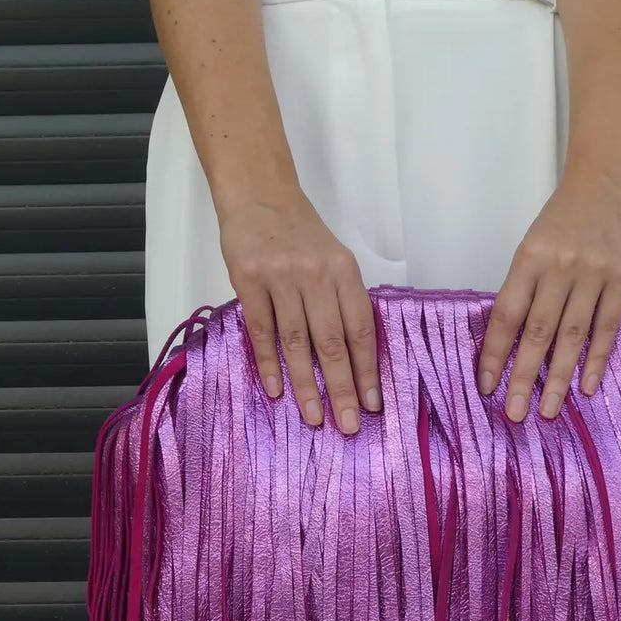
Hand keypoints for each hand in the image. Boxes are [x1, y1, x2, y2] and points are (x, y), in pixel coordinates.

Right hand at [217, 188, 382, 433]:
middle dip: (342, 388)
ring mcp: (280, 278)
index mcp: (344, 270)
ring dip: (307, 385)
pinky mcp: (248, 280)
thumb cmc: (301, 233)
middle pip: (332, 342)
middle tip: (347, 425)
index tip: (372, 404)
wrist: (259, 195)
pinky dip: (269, 363)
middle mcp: (316, 275)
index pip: (360, 329)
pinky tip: (277, 390)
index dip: (367, 369)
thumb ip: (343, 300)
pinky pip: (261, 330)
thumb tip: (355, 358)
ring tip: (315, 417)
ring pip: (297, 342)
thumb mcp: (334, 258)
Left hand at [476, 165, 620, 421]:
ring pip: (572, 336)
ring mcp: (594, 274)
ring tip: (549, 410)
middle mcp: (561, 267)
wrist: (608, 180)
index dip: (496, 352)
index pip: (507, 314)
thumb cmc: (564, 216)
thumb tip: (511, 339)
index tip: (486, 384)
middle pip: (538, 331)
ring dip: (559, 377)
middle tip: (514, 413)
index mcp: (529, 257)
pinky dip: (596, 359)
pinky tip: (586, 386)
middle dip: (523, 376)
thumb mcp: (533, 243)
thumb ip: (526, 286)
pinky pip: (607, 327)